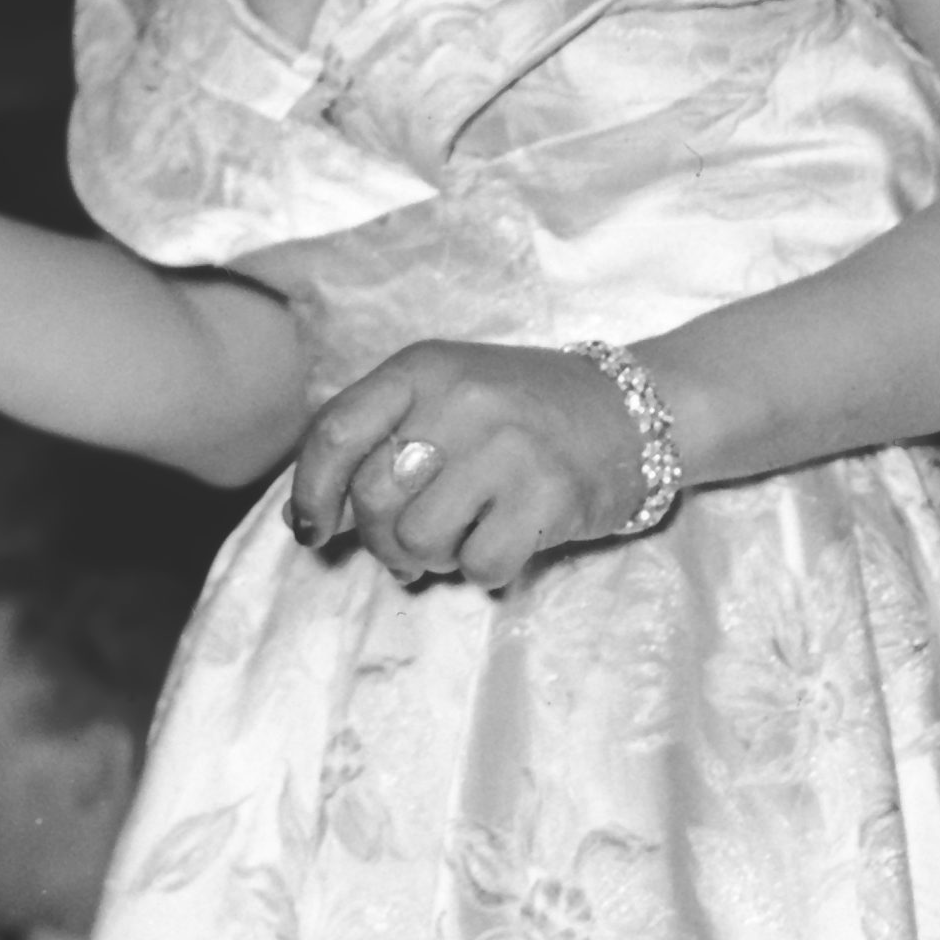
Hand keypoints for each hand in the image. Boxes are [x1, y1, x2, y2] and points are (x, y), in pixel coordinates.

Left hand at [289, 341, 656, 591]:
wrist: (636, 411)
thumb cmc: (525, 412)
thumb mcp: (447, 396)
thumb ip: (379, 439)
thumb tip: (303, 517)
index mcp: (425, 368)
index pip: (336, 433)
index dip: (311, 492)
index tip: (312, 529)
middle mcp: (462, 400)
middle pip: (373, 498)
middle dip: (379, 540)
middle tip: (407, 547)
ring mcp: (508, 447)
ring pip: (419, 540)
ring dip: (431, 559)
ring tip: (460, 540)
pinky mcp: (548, 495)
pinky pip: (480, 565)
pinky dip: (484, 570)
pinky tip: (506, 542)